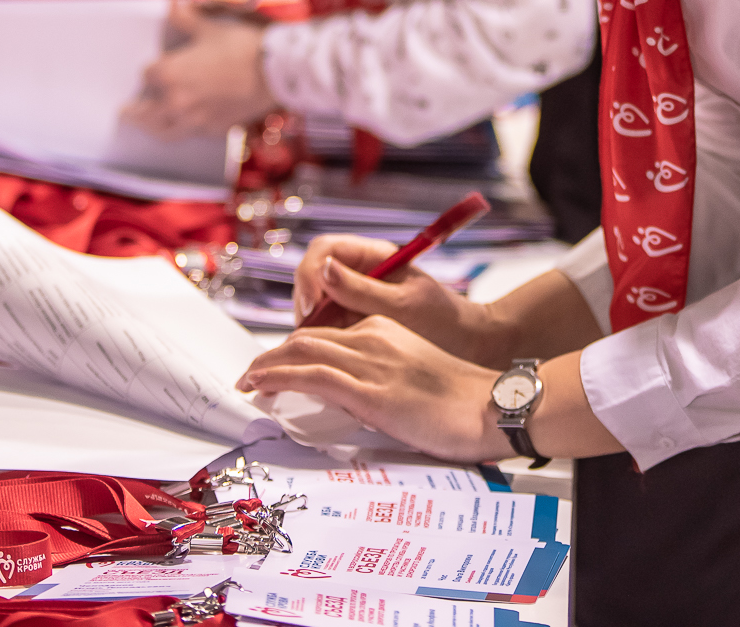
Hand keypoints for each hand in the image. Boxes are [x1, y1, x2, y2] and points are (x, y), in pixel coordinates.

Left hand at [122, 4, 275, 137]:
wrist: (274, 72)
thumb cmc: (241, 46)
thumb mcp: (210, 28)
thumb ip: (186, 18)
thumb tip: (173, 5)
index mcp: (168, 74)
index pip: (147, 75)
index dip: (152, 70)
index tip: (155, 69)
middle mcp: (175, 101)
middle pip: (145, 113)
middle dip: (136, 111)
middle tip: (127, 113)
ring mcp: (194, 120)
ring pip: (164, 130)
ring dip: (152, 128)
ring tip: (147, 126)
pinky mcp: (214, 130)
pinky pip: (191, 134)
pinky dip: (183, 130)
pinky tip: (185, 126)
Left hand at [240, 317, 507, 463]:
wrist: (491, 407)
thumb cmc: (463, 402)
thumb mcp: (415, 378)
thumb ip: (382, 378)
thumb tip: (351, 401)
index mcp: (386, 332)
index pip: (325, 333)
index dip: (293, 349)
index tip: (276, 367)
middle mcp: (373, 338)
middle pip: (306, 337)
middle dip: (272, 356)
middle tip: (253, 376)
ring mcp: (370, 362)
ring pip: (301, 351)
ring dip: (266, 365)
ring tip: (247, 381)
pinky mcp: (369, 391)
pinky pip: (311, 376)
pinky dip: (278, 377)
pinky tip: (261, 386)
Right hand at [292, 234, 512, 363]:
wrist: (470, 348)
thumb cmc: (445, 323)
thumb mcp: (404, 307)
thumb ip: (362, 290)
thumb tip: (325, 269)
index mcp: (375, 257)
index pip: (325, 250)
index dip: (310, 273)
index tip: (313, 303)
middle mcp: (361, 274)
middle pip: (313, 276)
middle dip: (305, 300)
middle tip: (307, 331)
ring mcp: (356, 299)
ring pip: (316, 303)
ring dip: (310, 322)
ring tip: (312, 348)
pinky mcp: (355, 323)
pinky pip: (327, 325)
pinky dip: (320, 338)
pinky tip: (322, 357)